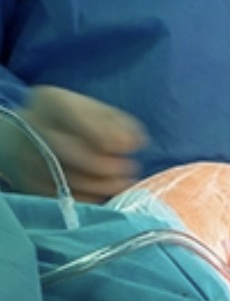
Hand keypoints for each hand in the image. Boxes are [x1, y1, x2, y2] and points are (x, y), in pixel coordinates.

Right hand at [0, 86, 145, 201]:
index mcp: (51, 101)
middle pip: (66, 150)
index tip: (129, 147)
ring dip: (98, 185)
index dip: (104, 135)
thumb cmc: (79, 120)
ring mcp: (24, 154)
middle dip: (104, 164)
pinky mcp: (26, 180)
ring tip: (121, 183)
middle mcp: (31, 126)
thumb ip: (121, 125)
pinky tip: (103, 195)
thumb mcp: (100, 112)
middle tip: (129, 170)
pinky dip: (84, 198)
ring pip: (62, 177)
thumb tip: (135, 143)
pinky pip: (56, 196)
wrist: (37, 132)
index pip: (75, 117)